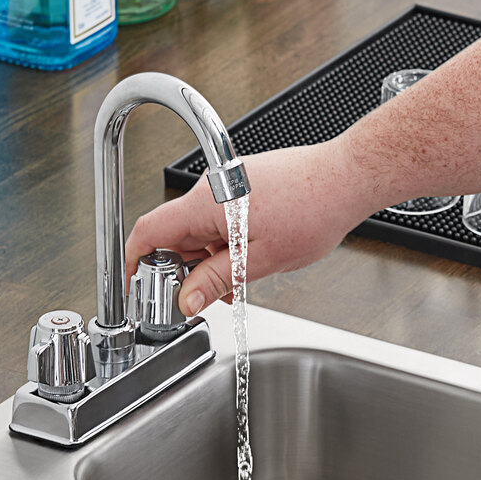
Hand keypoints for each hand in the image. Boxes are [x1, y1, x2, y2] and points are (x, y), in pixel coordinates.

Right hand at [125, 141, 373, 315]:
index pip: (149, 231)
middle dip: (186, 270)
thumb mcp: (258, 260)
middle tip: (208, 296)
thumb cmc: (312, 210)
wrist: (346, 180)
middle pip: (176, 235)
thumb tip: (187, 300)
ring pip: (202, 232)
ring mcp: (228, 187)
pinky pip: (222, 222)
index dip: (134, 260)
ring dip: (212, 261)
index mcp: (205, 204)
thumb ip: (217, 281)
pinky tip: (252, 260)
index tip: (134, 284)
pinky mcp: (245, 188)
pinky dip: (228, 246)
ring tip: (242, 279)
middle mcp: (211, 190)